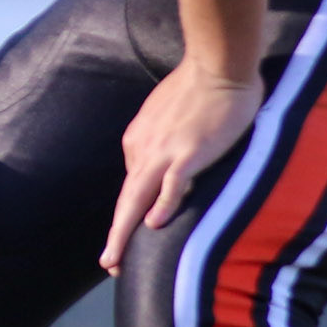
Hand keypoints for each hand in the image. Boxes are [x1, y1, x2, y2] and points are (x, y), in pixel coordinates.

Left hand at [101, 59, 262, 275]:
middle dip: (116, 233)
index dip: (128, 212)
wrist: (218, 63)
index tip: (126, 234)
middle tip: (108, 262)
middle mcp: (145, 147)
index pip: (132, 183)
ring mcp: (165, 151)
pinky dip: (162, 206)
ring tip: (115, 259)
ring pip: (137, 199)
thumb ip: (165, 137)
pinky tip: (154, 226)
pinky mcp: (189, 153)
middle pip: (125, 198)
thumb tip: (172, 160)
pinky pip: (171, 186)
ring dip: (124, 232)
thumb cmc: (202, 85)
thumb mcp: (169, 113)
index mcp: (140, 138)